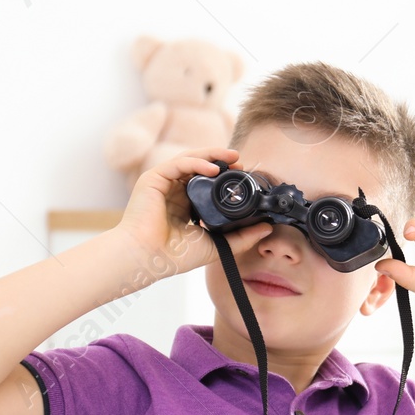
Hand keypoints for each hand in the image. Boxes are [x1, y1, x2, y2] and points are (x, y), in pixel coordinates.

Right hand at [112, 148, 272, 277]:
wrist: (148, 259)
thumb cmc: (174, 256)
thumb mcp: (216, 244)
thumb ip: (241, 237)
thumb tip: (267, 228)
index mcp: (186, 204)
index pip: (207, 182)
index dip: (226, 176)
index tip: (244, 176)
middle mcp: (174, 190)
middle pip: (200, 166)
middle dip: (221, 160)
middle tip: (241, 160)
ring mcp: (163, 183)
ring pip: (190, 159)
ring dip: (212, 155)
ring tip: (232, 157)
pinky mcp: (153, 179)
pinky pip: (178, 163)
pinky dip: (196, 162)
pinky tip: (213, 169)